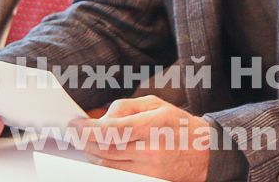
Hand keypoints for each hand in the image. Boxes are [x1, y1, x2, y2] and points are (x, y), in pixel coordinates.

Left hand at [75, 95, 209, 181]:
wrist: (204, 152)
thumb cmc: (179, 125)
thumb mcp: (155, 105)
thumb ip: (125, 107)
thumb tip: (100, 118)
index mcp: (153, 126)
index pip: (112, 131)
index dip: (87, 129)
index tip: (74, 124)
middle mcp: (150, 151)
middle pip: (104, 150)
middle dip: (84, 140)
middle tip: (76, 132)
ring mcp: (148, 170)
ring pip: (106, 165)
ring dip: (91, 153)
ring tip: (89, 141)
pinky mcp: (146, 181)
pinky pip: (116, 175)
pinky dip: (104, 164)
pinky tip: (102, 154)